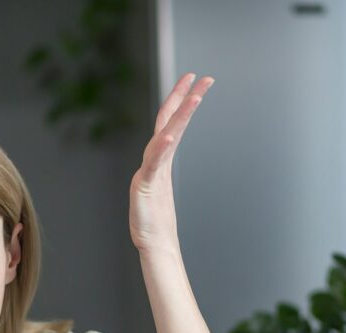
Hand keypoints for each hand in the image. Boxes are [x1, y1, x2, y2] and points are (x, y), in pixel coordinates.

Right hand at [129, 72, 213, 254]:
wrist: (154, 242)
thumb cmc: (156, 219)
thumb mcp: (161, 187)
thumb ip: (161, 167)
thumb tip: (165, 151)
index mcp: (162, 158)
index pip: (174, 122)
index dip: (184, 99)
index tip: (199, 80)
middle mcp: (156, 159)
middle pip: (169, 121)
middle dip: (183, 97)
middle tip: (199, 76)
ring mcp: (150, 171)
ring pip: (165, 137)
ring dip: (179, 116)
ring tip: (193, 98)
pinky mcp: (145, 185)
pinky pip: (153, 164)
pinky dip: (159, 149)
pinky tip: (167, 136)